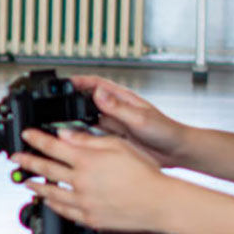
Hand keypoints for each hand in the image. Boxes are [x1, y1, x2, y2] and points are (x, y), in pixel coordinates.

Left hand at [12, 127, 169, 232]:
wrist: (158, 203)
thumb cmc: (144, 174)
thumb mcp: (118, 146)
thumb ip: (88, 141)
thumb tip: (66, 135)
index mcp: (87, 161)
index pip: (54, 146)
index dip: (37, 139)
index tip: (26, 135)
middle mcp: (80, 182)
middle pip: (46, 170)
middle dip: (28, 162)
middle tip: (16, 159)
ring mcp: (83, 202)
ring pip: (51, 194)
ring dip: (36, 187)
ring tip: (26, 183)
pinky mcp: (90, 218)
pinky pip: (65, 212)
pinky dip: (54, 205)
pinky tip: (50, 203)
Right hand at [68, 75, 186, 168]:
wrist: (177, 152)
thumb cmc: (166, 131)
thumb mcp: (140, 118)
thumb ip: (118, 107)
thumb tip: (99, 93)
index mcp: (123, 99)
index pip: (96, 84)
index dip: (79, 81)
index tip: (64, 82)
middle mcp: (116, 111)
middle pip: (88, 103)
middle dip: (71, 104)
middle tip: (56, 109)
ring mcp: (115, 126)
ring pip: (88, 122)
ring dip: (75, 125)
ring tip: (61, 129)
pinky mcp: (114, 140)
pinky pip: (94, 139)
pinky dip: (83, 140)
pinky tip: (75, 144)